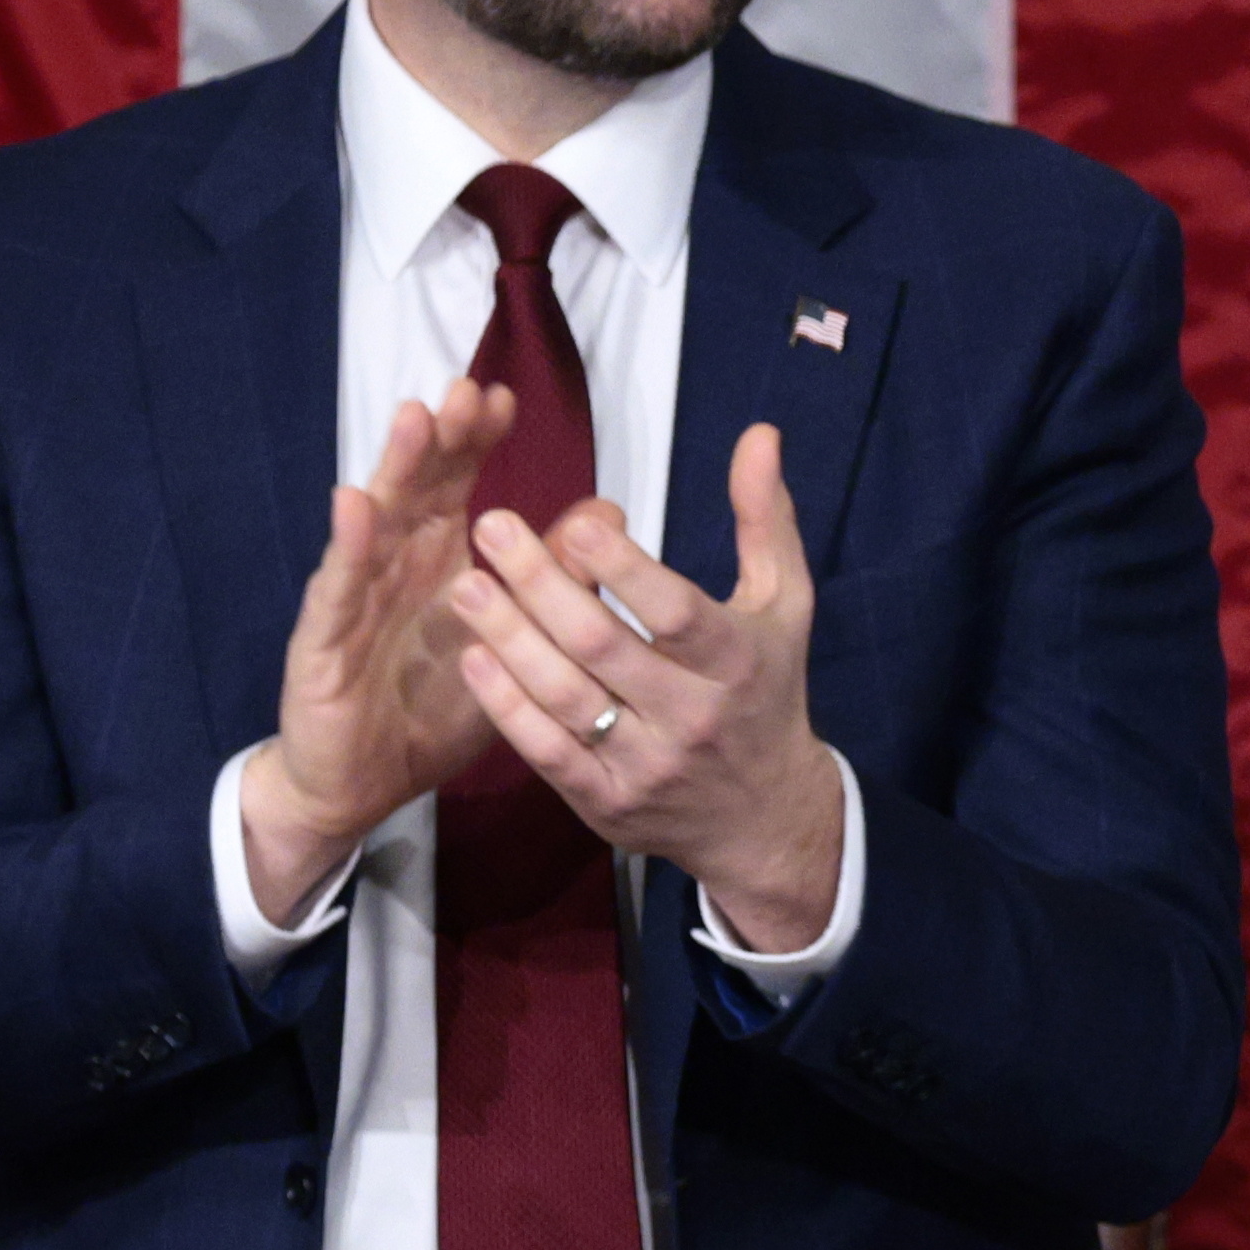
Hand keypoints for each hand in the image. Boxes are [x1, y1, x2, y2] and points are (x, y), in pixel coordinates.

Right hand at [243, 379, 523, 925]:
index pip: (455, 486)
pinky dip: (347, 547)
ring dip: (395, 469)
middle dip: (440, 437)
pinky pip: (337, 590)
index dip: (474, 442)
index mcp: (433, 562)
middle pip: (416, 489)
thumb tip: (608, 515)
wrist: (360, 785)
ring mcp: (353, 600)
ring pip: (375, 524)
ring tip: (415, 417)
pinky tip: (354, 503)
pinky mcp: (324, 643)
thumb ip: (550, 581)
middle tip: (465, 387)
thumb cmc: (428, 710)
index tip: (504, 399)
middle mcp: (390, 568)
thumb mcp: (506, 646)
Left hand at [442, 420, 844, 952]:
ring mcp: (648, 766)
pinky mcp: (609, 804)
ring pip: (565, 698)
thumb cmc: (765, 690)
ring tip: (465, 584)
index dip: (624, 568)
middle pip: (603, 646)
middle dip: (540, 584)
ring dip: (508, 638)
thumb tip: (759, 433)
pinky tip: (472, 659)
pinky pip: (548, 754)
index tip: (577, 521)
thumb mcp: (784, 603)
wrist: (763, 817)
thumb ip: (764, 519)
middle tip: (491, 527)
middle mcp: (693, 718)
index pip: (674, 611)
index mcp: (737, 661)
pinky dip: (506, 707)